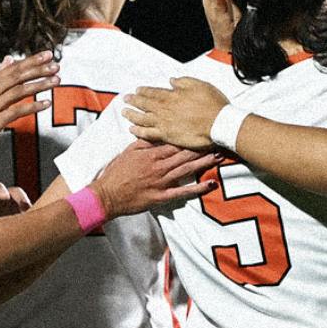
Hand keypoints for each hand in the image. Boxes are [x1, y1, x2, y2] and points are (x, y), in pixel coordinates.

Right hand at [0, 52, 59, 157]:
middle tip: (56, 63)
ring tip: (56, 80)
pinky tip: (45, 104)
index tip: (47, 54)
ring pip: (18, 91)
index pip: (12, 68)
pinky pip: (16, 111)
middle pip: (17, 76)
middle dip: (38, 68)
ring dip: (39, 84)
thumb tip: (9, 60)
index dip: (30, 60)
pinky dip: (32, 107)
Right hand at [90, 140, 219, 217]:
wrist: (107, 195)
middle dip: (202, 147)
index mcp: (151, 154)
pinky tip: (210, 184)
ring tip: (219, 157)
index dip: (190, 136)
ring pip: (186, 170)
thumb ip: (144, 142)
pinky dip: (197, 189)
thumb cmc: (116, 173)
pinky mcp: (161, 197)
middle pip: (185, 154)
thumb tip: (156, 132)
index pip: (175, 142)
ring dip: (204, 163)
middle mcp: (159, 167)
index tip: (203, 130)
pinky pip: (182, 192)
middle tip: (218, 140)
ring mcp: (161, 182)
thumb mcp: (128, 152)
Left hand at [122, 76, 229, 151]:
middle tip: (125, 99)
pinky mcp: (167, 136)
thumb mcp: (199, 85)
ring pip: (142, 118)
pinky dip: (138, 132)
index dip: (144, 91)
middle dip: (133, 101)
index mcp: (172, 95)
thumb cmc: (212, 104)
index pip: (153, 92)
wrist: (219, 124)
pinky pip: (148, 134)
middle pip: (144, 104)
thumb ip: (183, 82)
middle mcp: (165, 109)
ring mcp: (164, 123)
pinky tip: (131, 130)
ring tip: (124, 112)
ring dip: (132, 115)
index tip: (136, 90)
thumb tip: (171, 81)